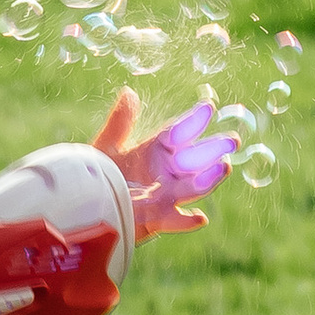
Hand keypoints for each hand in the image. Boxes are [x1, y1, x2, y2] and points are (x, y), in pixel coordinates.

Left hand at [96, 90, 234, 236]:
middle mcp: (164, 174)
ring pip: (191, 188)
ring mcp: (162, 197)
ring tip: (224, 167)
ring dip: (208, 180)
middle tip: (233, 140)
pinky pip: (172, 221)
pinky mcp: (154, 221)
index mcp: (155, 152)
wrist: (82, 205)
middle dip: (213, 150)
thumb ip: (121, 122)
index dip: (193, 121)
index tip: (209, 107)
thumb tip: (129, 93)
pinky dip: (185, 221)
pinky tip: (200, 218)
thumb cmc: (96, 175)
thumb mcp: (107, 146)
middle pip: (193, 160)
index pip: (179, 133)